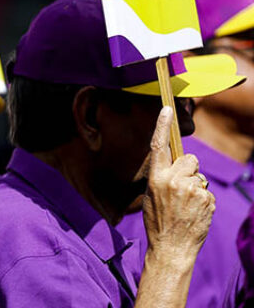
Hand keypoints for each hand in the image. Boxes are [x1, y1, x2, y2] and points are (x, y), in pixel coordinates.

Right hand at [141, 107, 214, 267]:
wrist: (171, 248)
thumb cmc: (158, 221)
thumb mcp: (151, 195)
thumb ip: (162, 176)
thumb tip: (177, 165)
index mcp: (156, 178)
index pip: (159, 146)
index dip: (162, 126)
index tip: (166, 109)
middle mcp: (174, 181)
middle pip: (189, 159)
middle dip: (188, 168)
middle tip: (181, 187)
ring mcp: (192, 190)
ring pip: (199, 176)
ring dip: (195, 187)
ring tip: (186, 205)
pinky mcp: (206, 200)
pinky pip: (206, 192)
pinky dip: (202, 201)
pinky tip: (194, 213)